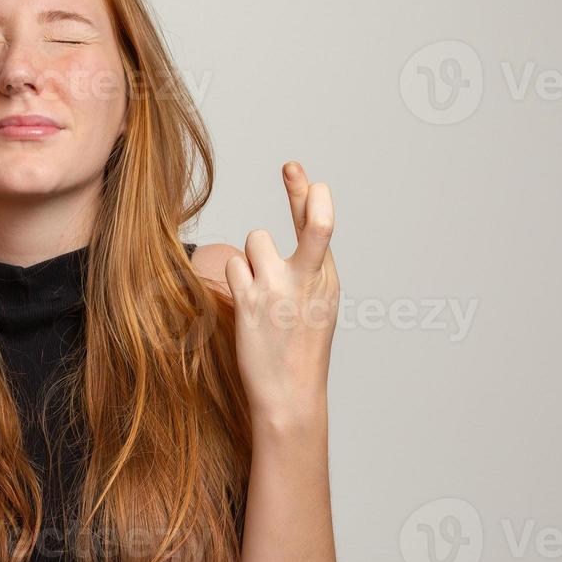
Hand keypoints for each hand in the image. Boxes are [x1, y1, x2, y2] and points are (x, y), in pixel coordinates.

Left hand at [224, 161, 338, 419]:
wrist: (290, 395)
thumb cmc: (299, 350)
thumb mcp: (316, 307)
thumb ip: (308, 270)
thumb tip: (289, 238)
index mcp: (327, 280)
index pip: (322, 228)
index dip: (310, 195)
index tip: (297, 170)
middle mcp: (309, 281)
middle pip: (315, 226)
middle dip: (304, 195)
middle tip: (291, 165)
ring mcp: (279, 290)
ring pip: (257, 240)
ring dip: (252, 258)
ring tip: (260, 291)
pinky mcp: (251, 302)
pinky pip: (234, 265)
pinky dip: (236, 279)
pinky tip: (246, 303)